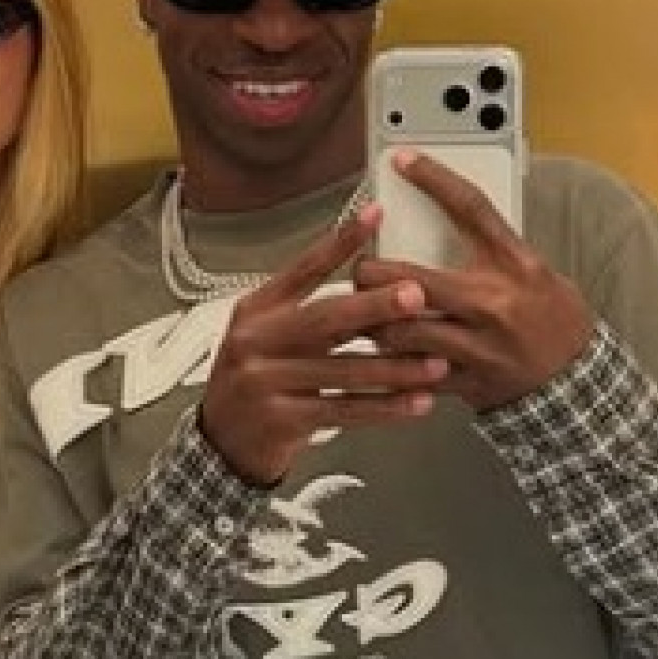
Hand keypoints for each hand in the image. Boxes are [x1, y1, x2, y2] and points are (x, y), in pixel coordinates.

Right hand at [198, 203, 447, 486]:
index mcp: (257, 310)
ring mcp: (266, 382)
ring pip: (343, 371)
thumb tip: (370, 282)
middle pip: (325, 318)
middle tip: (416, 295)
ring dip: (395, 368)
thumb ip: (309, 310)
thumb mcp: (268, 335)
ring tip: (435, 364)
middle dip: (377, 307)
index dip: (340, 242)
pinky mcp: (282, 421)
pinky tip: (415, 402)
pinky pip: (345, 412)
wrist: (222, 441)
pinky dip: (385, 408)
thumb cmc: (256, 381)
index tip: (374, 217)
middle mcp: (257, 341)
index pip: (303, 269)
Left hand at [356, 152, 594, 413]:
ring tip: (367, 313)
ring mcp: (479, 344)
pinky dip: (392, 360)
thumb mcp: (533, 270)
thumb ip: (490, 250)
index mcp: (515, 265)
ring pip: (402, 329)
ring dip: (375, 320)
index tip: (403, 160)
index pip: (470, 208)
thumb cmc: (554, 318)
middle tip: (362, 269)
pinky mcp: (467, 379)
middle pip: (411, 279)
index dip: (433, 179)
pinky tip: (385, 352)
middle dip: (372, 274)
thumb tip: (442, 221)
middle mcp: (494, 301)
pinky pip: (413, 370)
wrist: (577, 380)